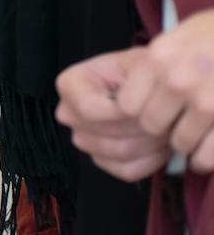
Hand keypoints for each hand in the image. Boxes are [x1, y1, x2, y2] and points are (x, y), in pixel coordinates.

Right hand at [56, 47, 169, 181]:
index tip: (147, 104)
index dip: (122, 112)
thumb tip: (127, 110)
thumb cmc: (143, 72)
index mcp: (69, 85)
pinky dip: (150, 161)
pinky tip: (160, 146)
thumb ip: (129, 82)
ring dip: (149, 144)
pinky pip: (126, 170)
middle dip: (140, 128)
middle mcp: (68, 114)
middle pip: (103, 135)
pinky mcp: (101, 160)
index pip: (88, 110)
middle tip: (165, 118)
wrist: (152, 85)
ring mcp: (83, 139)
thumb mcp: (136, 63)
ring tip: (166, 129)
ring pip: (118, 153)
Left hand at [117, 9, 213, 173]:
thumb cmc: (212, 34)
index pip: (127, 106)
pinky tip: (205, 152)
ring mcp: (206, 102)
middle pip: (151, 126)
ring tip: (193, 133)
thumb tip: (126, 101)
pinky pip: (207, 155)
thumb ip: (151, 67)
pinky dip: (205, 159)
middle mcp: (177, 81)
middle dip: (161, 128)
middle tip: (173, 123)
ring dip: (186, 143)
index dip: (137, 112)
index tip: (149, 110)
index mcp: (157, 59)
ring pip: (180, 143)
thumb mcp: (174, 40)